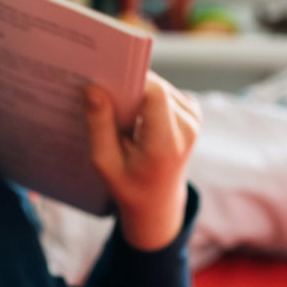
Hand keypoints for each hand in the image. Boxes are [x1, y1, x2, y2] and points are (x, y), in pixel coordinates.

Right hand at [84, 72, 201, 250]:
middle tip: (103, 98)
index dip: (128, 82)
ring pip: (158, 86)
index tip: (102, 84)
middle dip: (128, 88)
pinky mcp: (191, 111)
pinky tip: (131, 116)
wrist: (158, 203)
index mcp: (168, 142)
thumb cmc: (129, 186)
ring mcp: (193, 118)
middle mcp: (188, 126)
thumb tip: (92, 88)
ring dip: (136, 95)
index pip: (154, 92)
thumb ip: (99, 126)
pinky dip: (145, 99)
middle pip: (155, 86)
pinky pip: (163, 92)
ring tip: (118, 115)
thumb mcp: (106, 163)